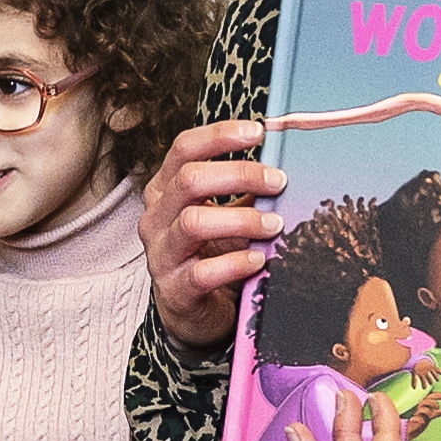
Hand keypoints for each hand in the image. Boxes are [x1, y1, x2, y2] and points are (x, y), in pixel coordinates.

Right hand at [147, 117, 285, 348]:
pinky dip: (235, 264)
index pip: (184, 149)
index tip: (259, 131)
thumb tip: (283, 166)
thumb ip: (244, 191)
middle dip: (239, 175)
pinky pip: (202, 273)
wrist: (191, 308)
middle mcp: (156, 217)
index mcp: (165, 190)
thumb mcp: (223, 214)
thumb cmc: (210, 252)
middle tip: (278, 182)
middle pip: (190, 180)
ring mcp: (161, 254)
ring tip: (274, 225)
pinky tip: (258, 259)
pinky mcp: (174, 289)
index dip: (220, 136)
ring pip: (193, 223)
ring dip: (241, 220)